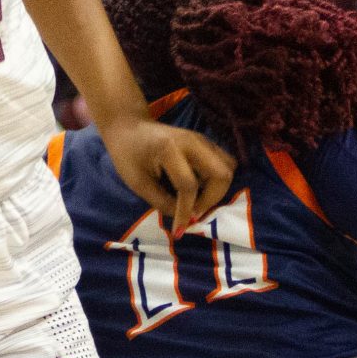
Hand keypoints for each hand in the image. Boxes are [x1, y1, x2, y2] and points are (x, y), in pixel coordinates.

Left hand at [99, 116, 232, 233]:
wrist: (129, 127)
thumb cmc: (128, 154)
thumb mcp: (138, 183)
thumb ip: (161, 202)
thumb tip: (184, 219)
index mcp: (170, 149)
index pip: (188, 185)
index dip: (186, 212)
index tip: (179, 230)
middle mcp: (193, 141)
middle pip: (222, 174)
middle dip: (212, 199)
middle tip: (194, 213)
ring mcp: (202, 139)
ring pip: (228, 167)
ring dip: (217, 190)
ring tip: (197, 202)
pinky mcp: (206, 142)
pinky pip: (224, 163)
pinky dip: (217, 181)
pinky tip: (200, 189)